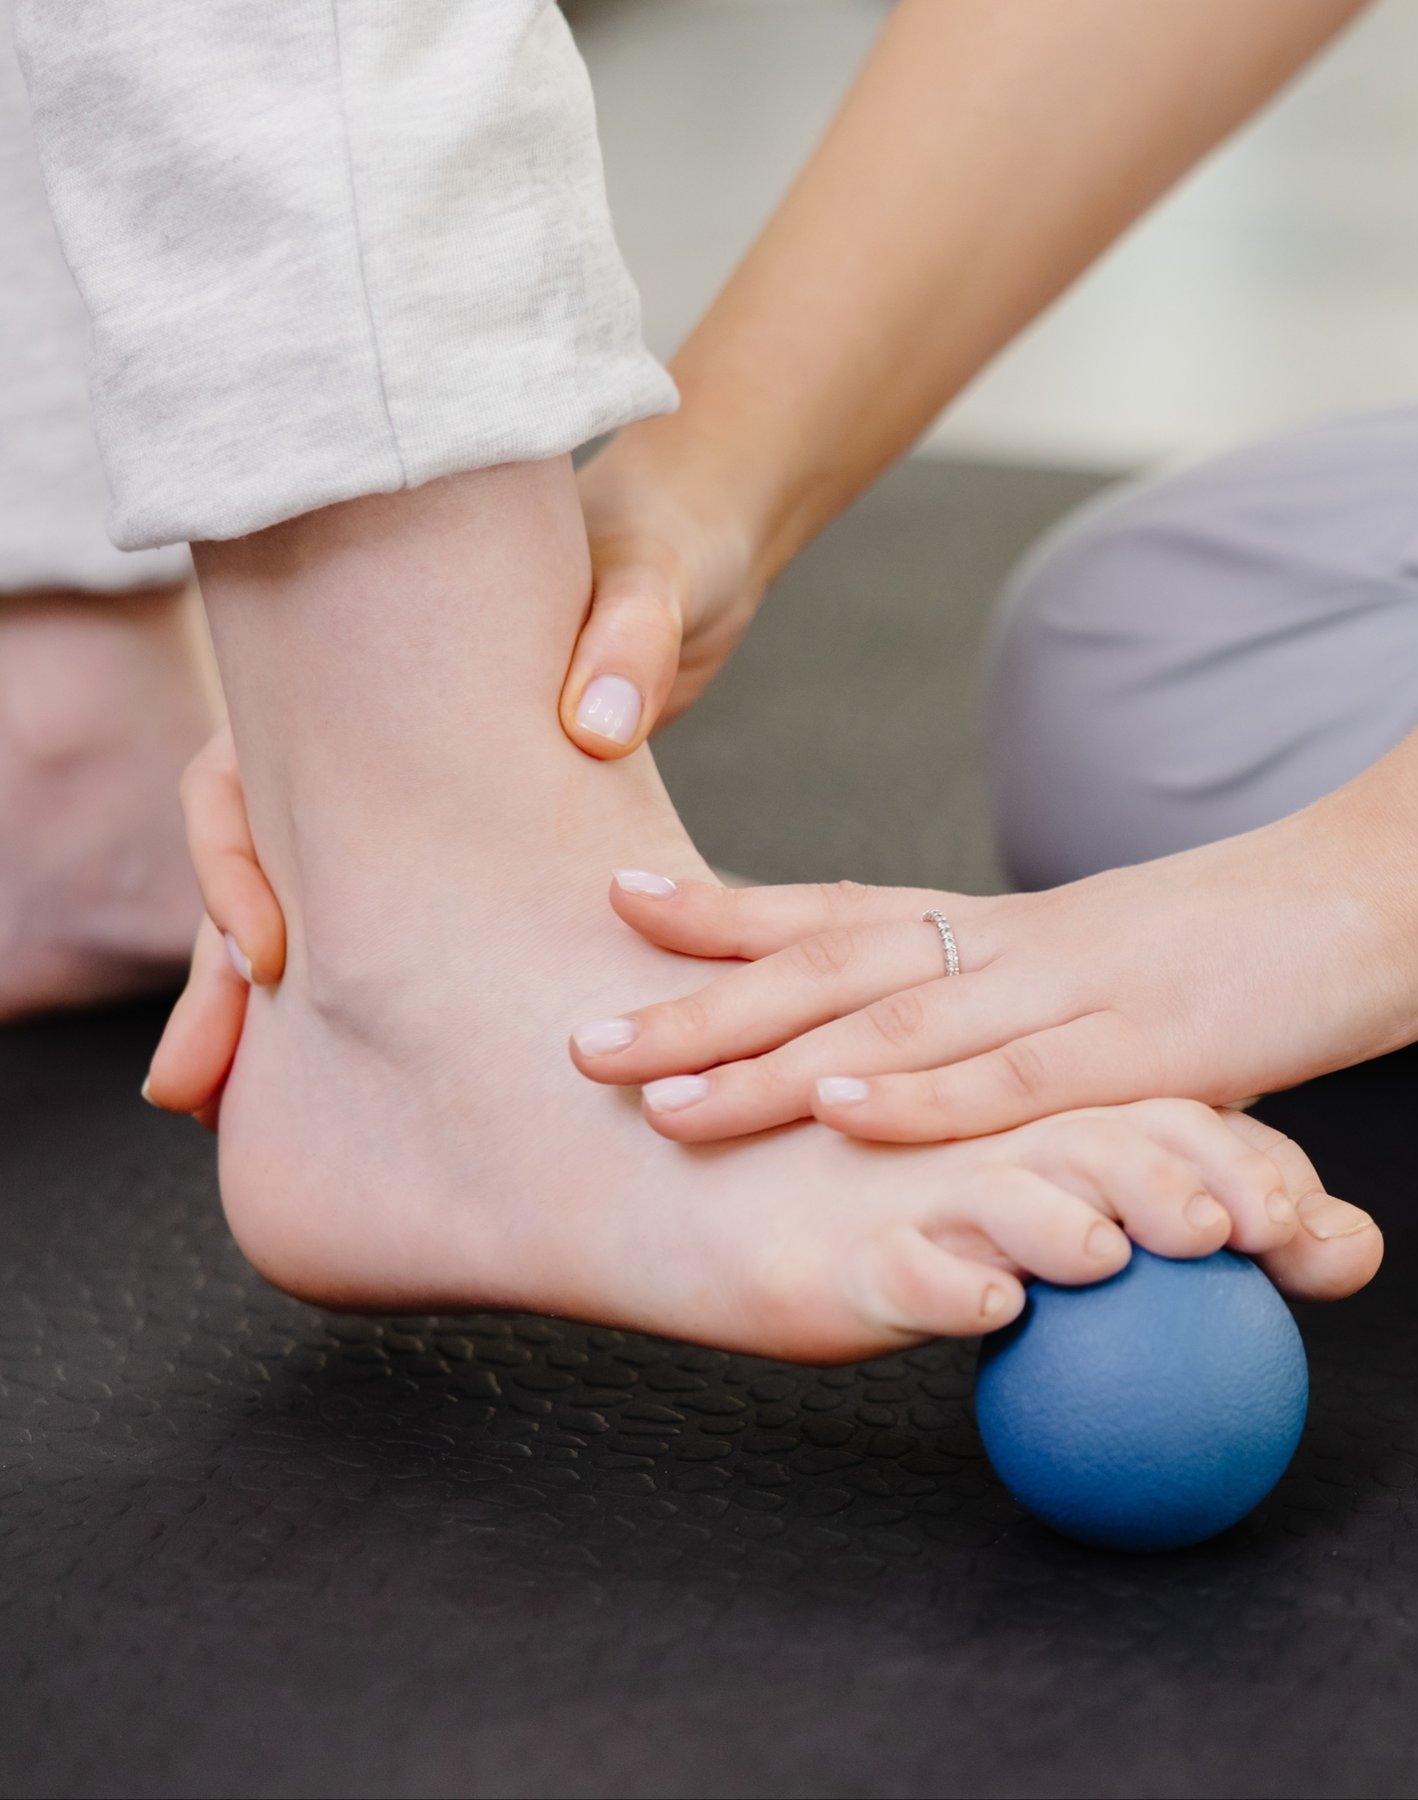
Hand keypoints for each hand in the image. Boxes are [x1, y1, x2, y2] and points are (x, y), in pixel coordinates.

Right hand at [146, 443, 768, 1114]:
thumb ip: (630, 636)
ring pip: (314, 911)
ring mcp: (413, 797)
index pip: (243, 772)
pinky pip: (398, 927)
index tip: (272, 951)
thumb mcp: (651, 582)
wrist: (704, 557)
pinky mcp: (474, 837)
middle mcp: (368, 741)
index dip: (238, 863)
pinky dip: (373, 1000)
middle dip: (219, 981)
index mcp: (364, 671)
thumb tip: (598, 720)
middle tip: (190, 1088)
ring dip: (269, 1013)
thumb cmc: (662, 552)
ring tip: (224, 1111)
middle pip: (257, 866)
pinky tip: (365, 1085)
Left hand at [568, 790, 1417, 1145]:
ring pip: (901, 1021)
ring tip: (651, 1085)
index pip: (862, 908)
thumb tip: (1051, 1077)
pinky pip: (1025, 1072)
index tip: (626, 903)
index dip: (740, 914)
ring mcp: (1095, 988)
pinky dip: (926, 1093)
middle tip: (580, 1029)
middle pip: (843, 963)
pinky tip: (839, 1105)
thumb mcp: (1178, 975)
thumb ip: (1097, 1026)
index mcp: (1039, 928)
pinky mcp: (1164, 1041)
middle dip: (702, 1000)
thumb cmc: (1313, 927)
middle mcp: (1039, 945)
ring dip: (767, 1058)